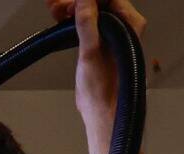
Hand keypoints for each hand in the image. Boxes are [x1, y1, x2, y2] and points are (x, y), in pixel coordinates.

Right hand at [50, 0, 148, 117]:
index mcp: (129, 24)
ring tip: (53, 10)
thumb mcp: (90, 53)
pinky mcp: (102, 43)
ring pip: (92, 12)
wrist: (102, 112)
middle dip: (76, 2)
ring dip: (72, 9)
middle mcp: (124, 26)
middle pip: (99, 3)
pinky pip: (88, 24)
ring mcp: (113, 34)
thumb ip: (88, 23)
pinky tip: (60, 19)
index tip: (66, 1)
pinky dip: (73, 20)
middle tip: (55, 4)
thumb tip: (84, 0)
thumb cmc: (103, 89)